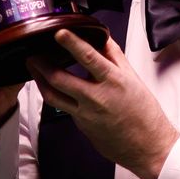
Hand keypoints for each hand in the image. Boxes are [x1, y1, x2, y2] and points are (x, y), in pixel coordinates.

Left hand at [27, 29, 177, 178]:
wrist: (148, 147)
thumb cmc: (144, 113)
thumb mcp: (133, 78)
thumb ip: (114, 57)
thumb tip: (102, 38)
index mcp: (114, 82)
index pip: (88, 57)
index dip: (72, 43)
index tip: (59, 32)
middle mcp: (97, 98)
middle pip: (60, 79)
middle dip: (41, 65)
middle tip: (31, 55)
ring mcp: (86, 114)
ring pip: (53, 96)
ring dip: (39, 81)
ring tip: (34, 70)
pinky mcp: (81, 126)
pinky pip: (64, 108)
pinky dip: (56, 95)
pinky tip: (53, 88)